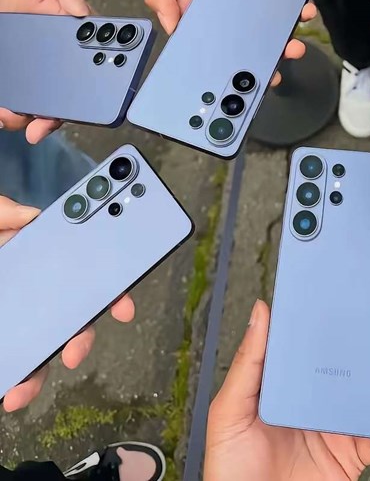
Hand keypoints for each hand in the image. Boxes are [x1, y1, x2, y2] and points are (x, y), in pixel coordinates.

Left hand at [0, 0, 91, 142]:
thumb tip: (82, 7)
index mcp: (76, 37)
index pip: (93, 65)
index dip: (97, 84)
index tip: (90, 95)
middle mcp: (59, 60)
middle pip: (67, 96)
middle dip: (55, 115)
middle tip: (41, 122)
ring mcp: (34, 71)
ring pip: (40, 105)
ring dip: (30, 117)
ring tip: (12, 115)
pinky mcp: (13, 77)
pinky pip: (15, 101)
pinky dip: (9, 111)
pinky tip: (3, 109)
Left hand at [0, 196, 134, 411]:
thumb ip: (1, 213)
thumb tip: (32, 216)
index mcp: (27, 258)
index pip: (77, 269)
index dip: (107, 286)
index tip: (121, 305)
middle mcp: (26, 290)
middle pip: (66, 316)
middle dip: (77, 338)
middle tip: (72, 356)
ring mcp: (9, 317)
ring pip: (36, 347)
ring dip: (36, 373)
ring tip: (18, 393)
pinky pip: (8, 361)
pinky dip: (14, 378)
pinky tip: (4, 389)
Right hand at [144, 0, 315, 81]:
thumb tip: (171, 28)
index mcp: (195, 7)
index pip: (207, 42)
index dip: (220, 61)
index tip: (234, 81)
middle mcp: (223, 6)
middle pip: (242, 38)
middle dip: (259, 56)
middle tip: (274, 71)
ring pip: (266, 22)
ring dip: (282, 36)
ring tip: (294, 46)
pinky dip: (296, 5)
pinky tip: (304, 11)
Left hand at [205, 295, 369, 480]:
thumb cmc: (231, 469)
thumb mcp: (229, 411)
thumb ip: (248, 363)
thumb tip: (261, 312)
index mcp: (289, 380)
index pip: (316, 338)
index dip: (336, 312)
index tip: (353, 286)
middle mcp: (317, 396)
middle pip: (354, 357)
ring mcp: (336, 424)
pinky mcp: (350, 455)